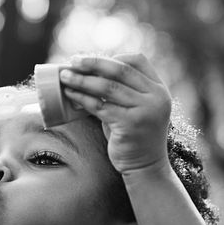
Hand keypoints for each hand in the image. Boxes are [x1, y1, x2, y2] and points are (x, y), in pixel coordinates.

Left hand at [59, 53, 171, 174]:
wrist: (145, 166)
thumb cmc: (132, 135)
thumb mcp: (132, 108)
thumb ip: (120, 90)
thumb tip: (86, 71)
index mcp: (158, 88)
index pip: (137, 60)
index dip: (112, 58)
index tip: (90, 61)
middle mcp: (156, 97)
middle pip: (120, 70)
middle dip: (93, 63)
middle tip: (72, 61)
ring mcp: (145, 110)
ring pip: (108, 87)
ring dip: (82, 80)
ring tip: (64, 77)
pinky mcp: (131, 124)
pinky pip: (101, 106)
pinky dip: (83, 98)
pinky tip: (70, 95)